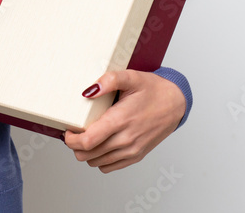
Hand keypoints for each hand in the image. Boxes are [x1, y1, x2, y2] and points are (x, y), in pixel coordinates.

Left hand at [62, 69, 184, 172]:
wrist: (177, 104)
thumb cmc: (153, 90)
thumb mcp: (131, 77)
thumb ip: (108, 80)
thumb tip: (87, 90)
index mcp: (121, 120)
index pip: (87, 141)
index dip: (70, 139)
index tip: (67, 130)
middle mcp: (126, 139)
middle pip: (87, 154)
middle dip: (74, 145)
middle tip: (74, 131)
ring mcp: (132, 150)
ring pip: (96, 162)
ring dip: (86, 152)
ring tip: (87, 136)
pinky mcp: (136, 156)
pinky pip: (109, 167)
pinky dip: (99, 159)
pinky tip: (100, 144)